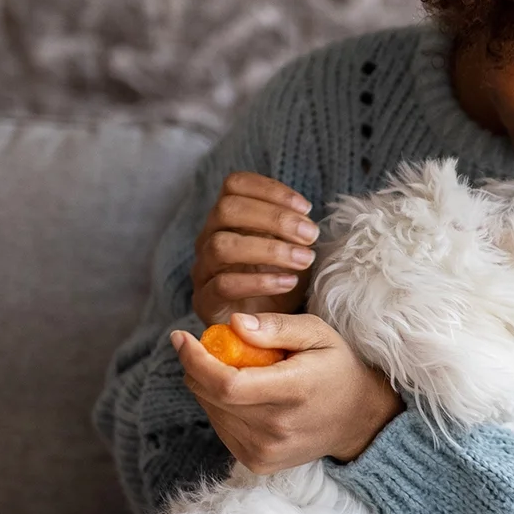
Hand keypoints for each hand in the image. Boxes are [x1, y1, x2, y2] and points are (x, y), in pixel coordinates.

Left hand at [173, 313, 402, 473]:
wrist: (357, 419)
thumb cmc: (336, 368)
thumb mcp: (317, 333)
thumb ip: (277, 327)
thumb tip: (234, 324)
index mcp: (294, 392)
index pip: (227, 383)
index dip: (195, 360)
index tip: (180, 337)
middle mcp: (277, 428)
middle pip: (213, 396)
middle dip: (196, 366)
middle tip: (204, 346)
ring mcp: (266, 451)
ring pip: (212, 411)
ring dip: (208, 386)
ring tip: (234, 369)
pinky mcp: (258, 463)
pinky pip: (222, 428)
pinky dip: (220, 406)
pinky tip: (241, 394)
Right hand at [190, 173, 318, 325]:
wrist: (267, 328)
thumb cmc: (279, 279)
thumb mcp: (291, 248)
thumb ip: (293, 227)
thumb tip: (305, 215)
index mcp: (227, 217)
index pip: (235, 185)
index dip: (270, 190)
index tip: (307, 208)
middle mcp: (208, 237)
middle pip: (227, 209)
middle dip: (274, 218)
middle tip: (311, 235)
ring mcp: (203, 268)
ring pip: (221, 245)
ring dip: (269, 250)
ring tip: (305, 259)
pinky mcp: (204, 300)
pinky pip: (224, 284)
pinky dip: (260, 281)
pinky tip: (289, 282)